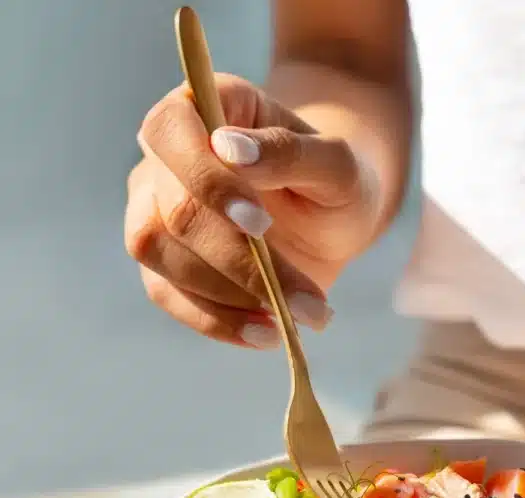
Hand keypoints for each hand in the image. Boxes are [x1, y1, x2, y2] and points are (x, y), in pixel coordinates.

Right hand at [126, 73, 377, 347]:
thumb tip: (231, 148)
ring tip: (296, 318)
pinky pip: (168, 294)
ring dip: (229, 296)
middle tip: (308, 300)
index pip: (170, 131)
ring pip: (160, 254)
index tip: (261, 224)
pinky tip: (266, 333)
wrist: (333, 217)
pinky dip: (216, 322)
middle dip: (238, 261)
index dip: (207, 181)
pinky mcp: (165, 260)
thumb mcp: (337, 164)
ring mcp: (155, 207)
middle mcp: (166, 156)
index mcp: (205, 106)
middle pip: (171, 210)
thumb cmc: (335, 179)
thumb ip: (291, 150)